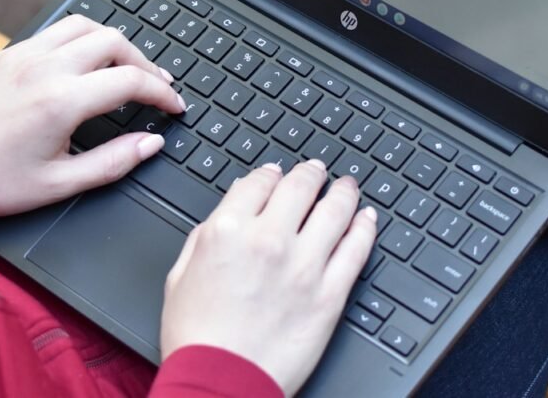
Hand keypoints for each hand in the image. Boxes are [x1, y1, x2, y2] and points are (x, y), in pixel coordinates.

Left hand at [0, 15, 184, 216]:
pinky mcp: (9, 52)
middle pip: (115, 41)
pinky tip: (87, 63)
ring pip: (86, 25)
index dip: (162, 93)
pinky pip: (57, 30)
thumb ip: (113, 162)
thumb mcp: (59, 184)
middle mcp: (46, 68)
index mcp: (62, 101)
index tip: (173, 106)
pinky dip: (82, 39)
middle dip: (145, 63)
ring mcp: (25, 54)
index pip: (131, 81)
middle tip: (157, 87)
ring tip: (127, 67)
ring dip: (114, 42)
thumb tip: (150, 143)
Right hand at [160, 160, 378, 395]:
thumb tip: (229, 208)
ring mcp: (304, 266)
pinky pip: (357, 249)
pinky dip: (365, 227)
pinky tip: (367, 218)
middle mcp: (268, 240)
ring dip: (342, 192)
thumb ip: (206, 234)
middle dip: (310, 173)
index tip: (278, 173)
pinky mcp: (330, 294)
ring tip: (346, 186)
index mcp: (227, 231)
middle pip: (300, 186)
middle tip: (317, 170)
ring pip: (335, 210)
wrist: (221, 382)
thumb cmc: (197, 337)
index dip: (271, 173)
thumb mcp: (181, 274)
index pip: (259, 181)